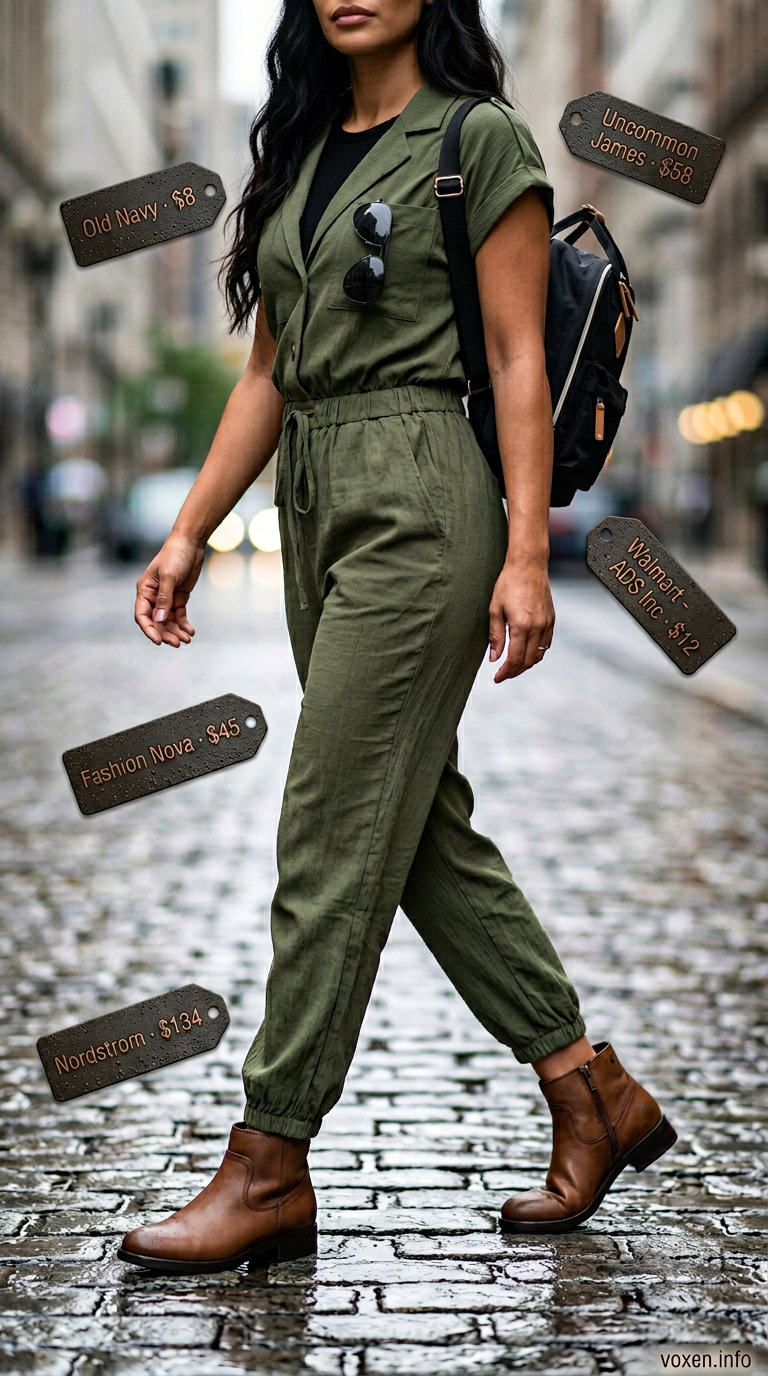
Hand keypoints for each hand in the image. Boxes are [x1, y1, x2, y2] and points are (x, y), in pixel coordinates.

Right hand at [134, 532, 205, 646]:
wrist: (191, 544)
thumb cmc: (175, 555)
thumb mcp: (169, 576)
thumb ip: (164, 598)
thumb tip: (159, 620)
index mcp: (145, 590)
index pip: (142, 615)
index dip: (149, 630)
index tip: (159, 641)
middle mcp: (153, 596)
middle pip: (156, 622)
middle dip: (166, 633)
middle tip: (177, 643)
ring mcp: (166, 598)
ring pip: (168, 621)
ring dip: (176, 632)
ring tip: (186, 640)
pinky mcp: (179, 598)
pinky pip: (179, 616)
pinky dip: (184, 625)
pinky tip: (190, 631)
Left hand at [488, 557, 554, 681]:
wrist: (528, 565)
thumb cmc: (510, 582)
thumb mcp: (495, 609)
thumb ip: (495, 636)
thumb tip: (494, 656)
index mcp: (521, 625)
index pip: (515, 659)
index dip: (506, 672)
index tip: (498, 677)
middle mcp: (537, 627)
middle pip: (528, 660)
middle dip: (515, 671)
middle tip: (504, 674)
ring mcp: (546, 623)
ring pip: (539, 654)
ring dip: (526, 664)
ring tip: (514, 666)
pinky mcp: (551, 619)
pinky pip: (546, 644)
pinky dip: (537, 652)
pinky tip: (527, 652)